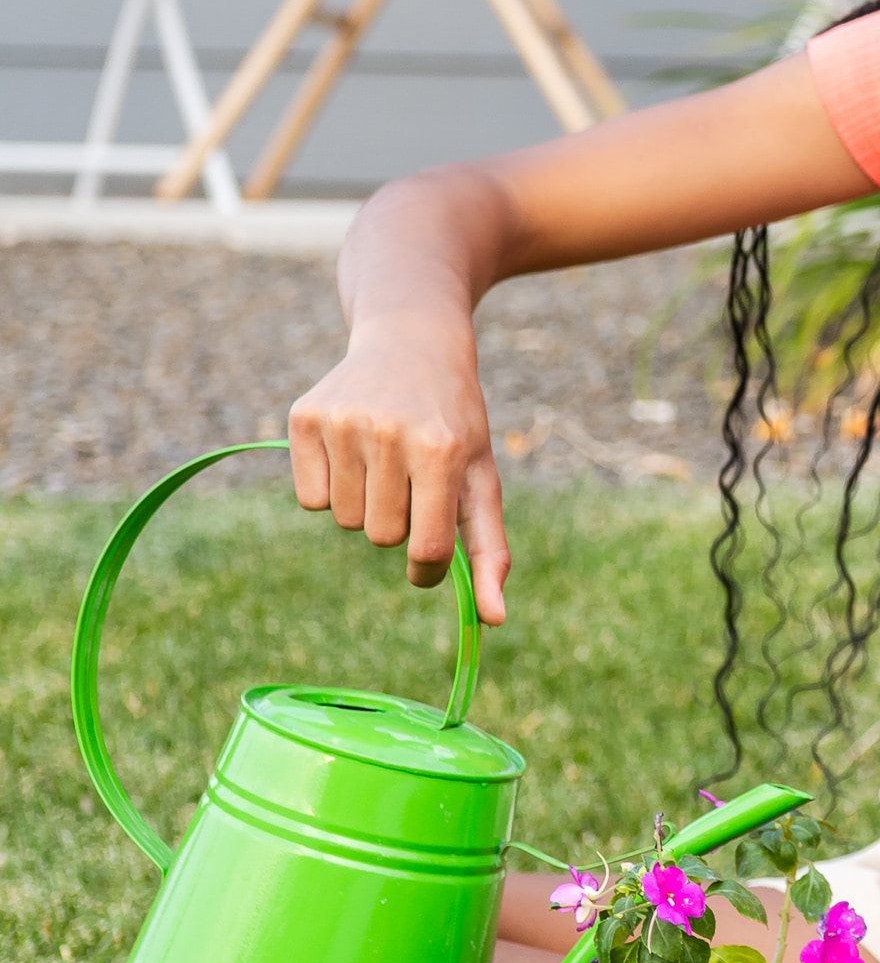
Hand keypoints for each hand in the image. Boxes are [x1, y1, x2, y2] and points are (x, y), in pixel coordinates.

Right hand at [287, 311, 511, 622]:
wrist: (412, 342)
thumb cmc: (455, 422)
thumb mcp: (483, 478)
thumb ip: (491, 551)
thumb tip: (494, 621)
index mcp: (441, 451)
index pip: (427, 551)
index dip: (428, 569)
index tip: (430, 560)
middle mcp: (390, 433)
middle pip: (383, 538)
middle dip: (401, 523)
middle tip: (412, 480)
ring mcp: (343, 423)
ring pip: (344, 521)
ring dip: (366, 506)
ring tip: (385, 460)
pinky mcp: (303, 418)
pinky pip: (309, 500)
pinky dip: (330, 489)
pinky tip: (353, 450)